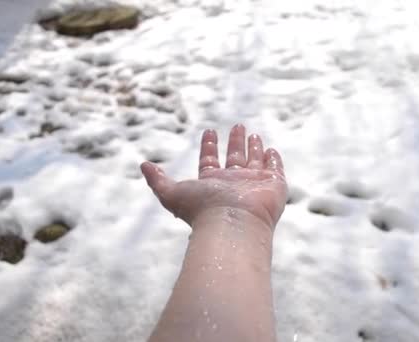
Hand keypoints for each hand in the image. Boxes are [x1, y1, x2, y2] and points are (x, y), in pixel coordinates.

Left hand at [141, 124, 286, 229]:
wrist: (233, 224)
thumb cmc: (202, 210)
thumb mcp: (171, 193)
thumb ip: (158, 180)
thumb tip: (143, 165)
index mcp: (212, 183)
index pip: (210, 161)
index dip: (209, 146)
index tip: (209, 131)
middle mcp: (233, 183)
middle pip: (234, 158)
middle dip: (235, 142)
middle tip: (237, 125)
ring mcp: (254, 184)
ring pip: (254, 161)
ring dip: (254, 148)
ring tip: (252, 134)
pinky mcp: (274, 186)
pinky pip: (275, 170)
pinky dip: (274, 160)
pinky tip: (271, 150)